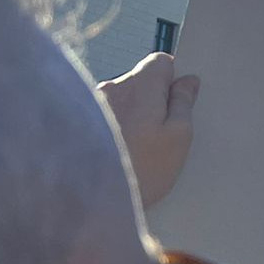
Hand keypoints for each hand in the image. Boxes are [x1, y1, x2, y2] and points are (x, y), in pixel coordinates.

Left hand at [96, 52, 198, 207]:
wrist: (89, 201)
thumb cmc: (141, 170)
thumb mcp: (178, 138)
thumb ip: (184, 103)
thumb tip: (187, 82)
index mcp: (140, 86)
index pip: (160, 62)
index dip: (174, 79)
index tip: (179, 101)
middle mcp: (111, 88)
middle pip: (139, 81)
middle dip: (153, 99)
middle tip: (162, 133)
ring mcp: (90, 104)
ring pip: (122, 99)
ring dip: (133, 115)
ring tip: (139, 149)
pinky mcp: (76, 122)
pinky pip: (105, 115)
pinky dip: (115, 127)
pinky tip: (120, 152)